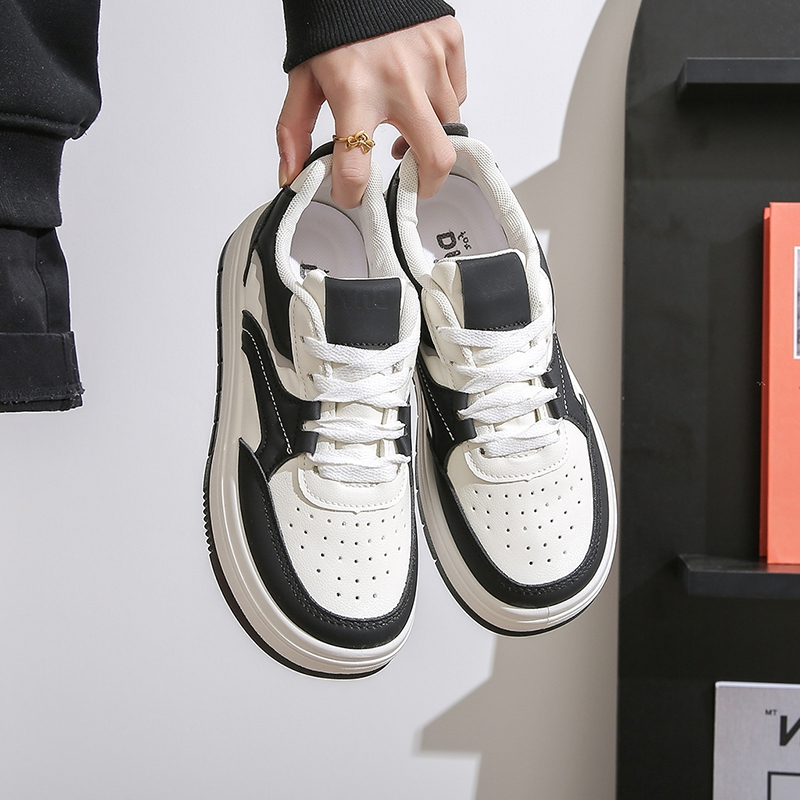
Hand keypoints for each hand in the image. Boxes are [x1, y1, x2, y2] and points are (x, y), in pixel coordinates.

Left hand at [276, 15, 466, 207]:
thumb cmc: (331, 24)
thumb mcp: (303, 77)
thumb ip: (294, 130)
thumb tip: (292, 175)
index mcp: (355, 91)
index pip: (357, 166)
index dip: (352, 193)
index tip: (352, 195)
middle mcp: (399, 79)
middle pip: (435, 158)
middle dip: (426, 186)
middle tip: (413, 187)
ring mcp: (430, 61)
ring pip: (449, 127)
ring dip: (430, 139)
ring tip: (408, 131)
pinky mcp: (449, 42)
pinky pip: (457, 93)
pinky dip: (441, 104)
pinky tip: (419, 96)